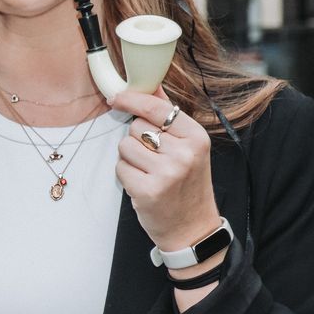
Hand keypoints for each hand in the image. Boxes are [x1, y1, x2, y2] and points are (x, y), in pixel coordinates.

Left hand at [109, 89, 219, 251]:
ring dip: (130, 158)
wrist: (193, 228)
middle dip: (137, 139)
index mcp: (197, 137)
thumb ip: (169, 117)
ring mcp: (166, 173)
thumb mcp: (189, 148)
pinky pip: (120, 168)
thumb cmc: (187, 184)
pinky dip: (126, 175)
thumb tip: (152, 85)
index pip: (156, 108)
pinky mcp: (147, 190)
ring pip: (125, 147)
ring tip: (149, 172)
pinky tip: (143, 185)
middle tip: (155, 159)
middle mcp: (184, 153)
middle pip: (136, 127)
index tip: (116, 97)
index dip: (132, 100)